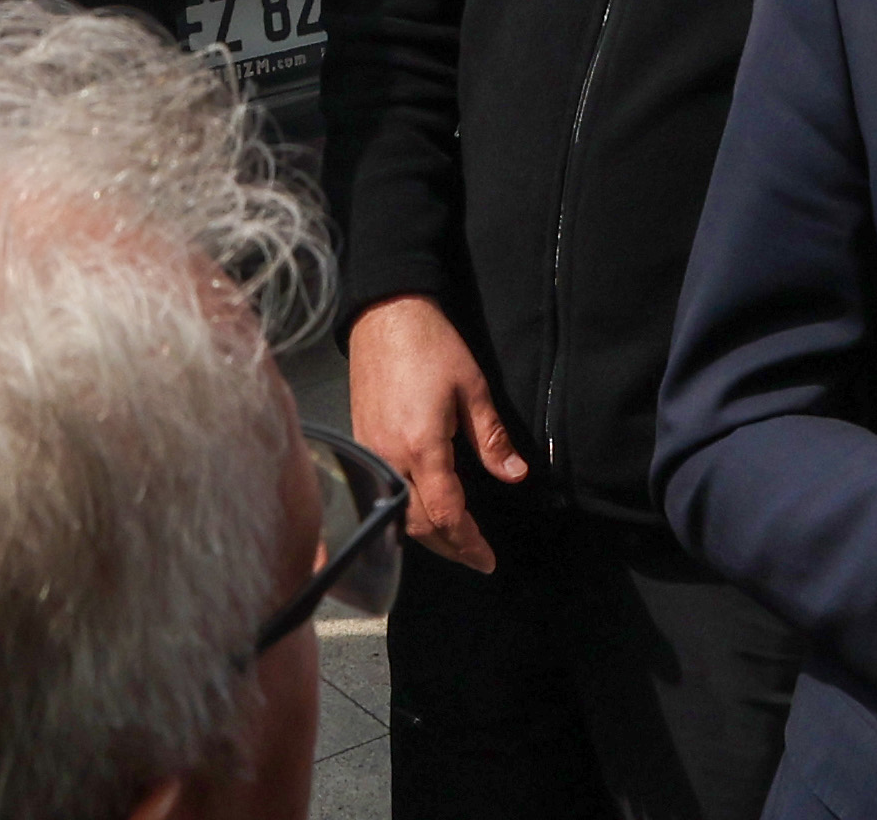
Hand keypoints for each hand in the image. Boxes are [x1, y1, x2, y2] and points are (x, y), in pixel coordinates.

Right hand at [346, 294, 531, 576]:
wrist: (384, 316)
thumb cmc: (431, 345)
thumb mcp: (472, 388)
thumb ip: (492, 439)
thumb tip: (516, 476)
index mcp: (421, 446)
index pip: (446, 514)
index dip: (469, 543)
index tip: (488, 560)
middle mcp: (389, 458)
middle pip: (418, 525)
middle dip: (449, 547)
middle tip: (476, 557)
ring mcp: (370, 453)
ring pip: (396, 514)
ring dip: (426, 536)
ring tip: (454, 542)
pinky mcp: (360, 444)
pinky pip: (382, 494)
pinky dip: (404, 514)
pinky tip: (421, 512)